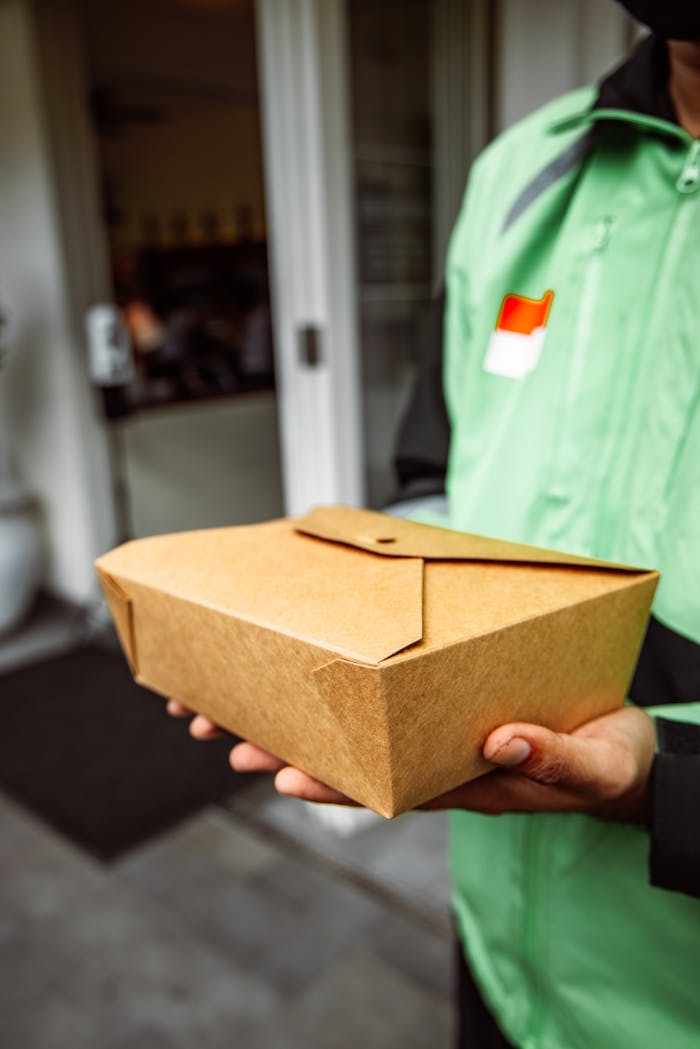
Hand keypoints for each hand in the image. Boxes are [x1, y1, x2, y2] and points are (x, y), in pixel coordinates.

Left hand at [166, 701, 654, 822]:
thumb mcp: (592, 763)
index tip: (284, 775)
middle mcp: (441, 764)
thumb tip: (502, 742)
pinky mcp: (446, 717)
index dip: (335, 784)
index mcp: (469, 781)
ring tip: (237, 718)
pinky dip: (342, 703)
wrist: (624, 754)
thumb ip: (551, 758)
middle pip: (354, 764)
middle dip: (290, 751)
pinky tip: (309, 689)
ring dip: (298, 728)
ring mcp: (438, 742)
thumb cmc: (607, 761)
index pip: (389, 788)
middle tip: (228, 739)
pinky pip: (384, 713)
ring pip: (357, 738)